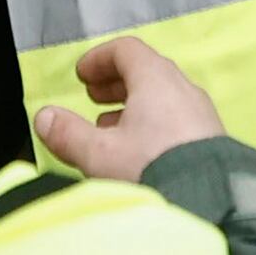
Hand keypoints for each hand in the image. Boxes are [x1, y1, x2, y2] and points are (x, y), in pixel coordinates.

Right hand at [35, 35, 225, 184]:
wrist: (211, 205)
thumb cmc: (152, 168)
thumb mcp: (99, 154)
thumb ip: (67, 134)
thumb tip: (44, 117)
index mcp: (156, 79)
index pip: (126, 50)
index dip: (99, 59)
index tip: (81, 76)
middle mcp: (183, 89)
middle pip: (146, 72)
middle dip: (115, 83)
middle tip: (93, 98)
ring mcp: (201, 115)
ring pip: (163, 99)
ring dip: (133, 107)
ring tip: (110, 131)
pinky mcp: (211, 142)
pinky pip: (177, 121)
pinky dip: (153, 125)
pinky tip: (139, 154)